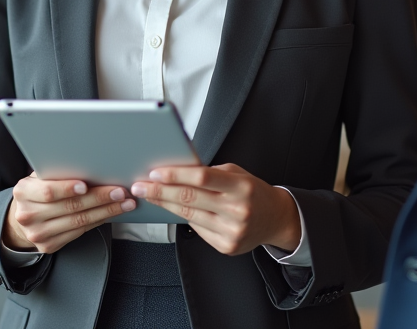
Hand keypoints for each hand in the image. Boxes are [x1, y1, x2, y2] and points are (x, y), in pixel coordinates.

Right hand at [3, 172, 136, 253]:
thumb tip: (87, 160)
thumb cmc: (37, 190)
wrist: (23, 216)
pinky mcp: (49, 246)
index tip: (86, 185)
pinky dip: (98, 221)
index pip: (48, 191)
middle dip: (98, 198)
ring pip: (78, 222)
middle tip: (119, 191)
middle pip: (69, 207)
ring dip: (105, 211)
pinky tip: (110, 213)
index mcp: (24, 192)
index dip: (67, 188)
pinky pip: (79, 232)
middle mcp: (28, 215)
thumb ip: (56, 171)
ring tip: (124, 203)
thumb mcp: (39, 177)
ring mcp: (38, 233)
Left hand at [131, 163, 300, 255]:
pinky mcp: (227, 246)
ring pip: (189, 216)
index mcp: (241, 186)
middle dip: (160, 191)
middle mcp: (237, 210)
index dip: (176, 175)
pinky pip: (196, 230)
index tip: (155, 172)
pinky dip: (182, 218)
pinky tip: (172, 210)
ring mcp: (232, 231)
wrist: (276, 219)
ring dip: (164, 205)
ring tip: (149, 195)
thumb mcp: (237, 173)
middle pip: (190, 199)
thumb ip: (210, 173)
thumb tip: (176, 169)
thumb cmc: (252, 191)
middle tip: (140, 186)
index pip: (202, 177)